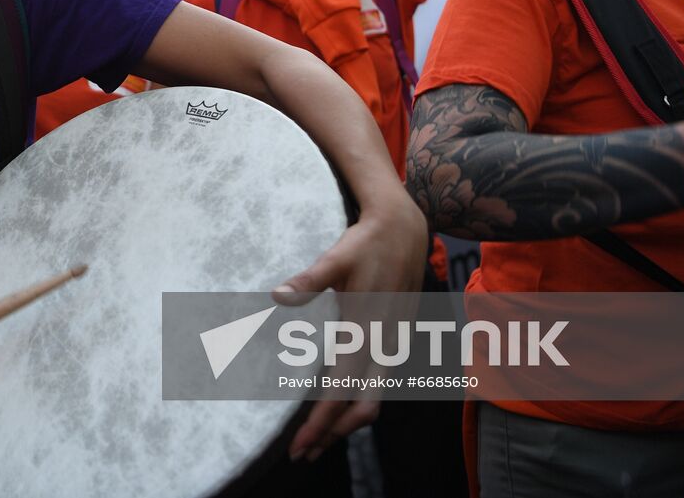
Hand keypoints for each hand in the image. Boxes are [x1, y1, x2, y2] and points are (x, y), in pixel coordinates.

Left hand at [272, 198, 426, 459]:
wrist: (405, 229)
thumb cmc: (367, 243)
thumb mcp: (336, 258)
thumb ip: (308, 280)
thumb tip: (277, 296)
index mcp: (366, 332)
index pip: (340, 392)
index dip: (319, 423)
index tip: (298, 445)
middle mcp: (384, 346)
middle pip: (363, 409)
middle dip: (333, 434)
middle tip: (302, 453)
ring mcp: (394, 344)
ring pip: (374, 399)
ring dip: (346, 421)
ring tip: (317, 437)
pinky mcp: (397, 339)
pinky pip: (379, 384)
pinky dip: (359, 401)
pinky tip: (340, 400)